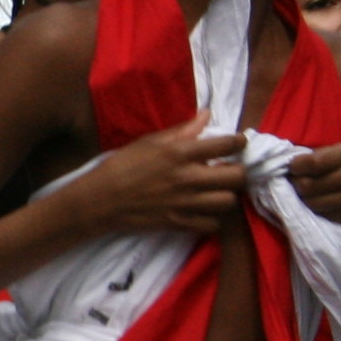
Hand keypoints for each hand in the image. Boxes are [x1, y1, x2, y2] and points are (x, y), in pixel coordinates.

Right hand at [64, 119, 248, 239]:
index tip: (239, 142)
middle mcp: (189, 178)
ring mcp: (185, 203)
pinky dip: (213, 218)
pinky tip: (204, 210)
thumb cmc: (122, 165)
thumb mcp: (150, 141)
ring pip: (228, 202)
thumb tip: (206, 115)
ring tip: (218, 190)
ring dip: (227, 195)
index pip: (227, 145)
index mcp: (181, 153)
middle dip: (240, 171)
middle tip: (231, 168)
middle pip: (237, 176)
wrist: (100, 200)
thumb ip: (182, 130)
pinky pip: (212, 225)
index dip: (240, 142)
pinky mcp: (179, 223)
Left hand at [286, 139, 340, 236]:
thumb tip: (289, 164)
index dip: (294, 168)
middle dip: (296, 187)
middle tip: (299, 187)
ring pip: (310, 203)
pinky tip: (323, 208)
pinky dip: (316, 213)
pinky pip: (321, 216)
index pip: (309, 162)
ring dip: (304, 202)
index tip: (294, 170)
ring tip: (310, 197)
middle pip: (306, 185)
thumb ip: (322, 158)